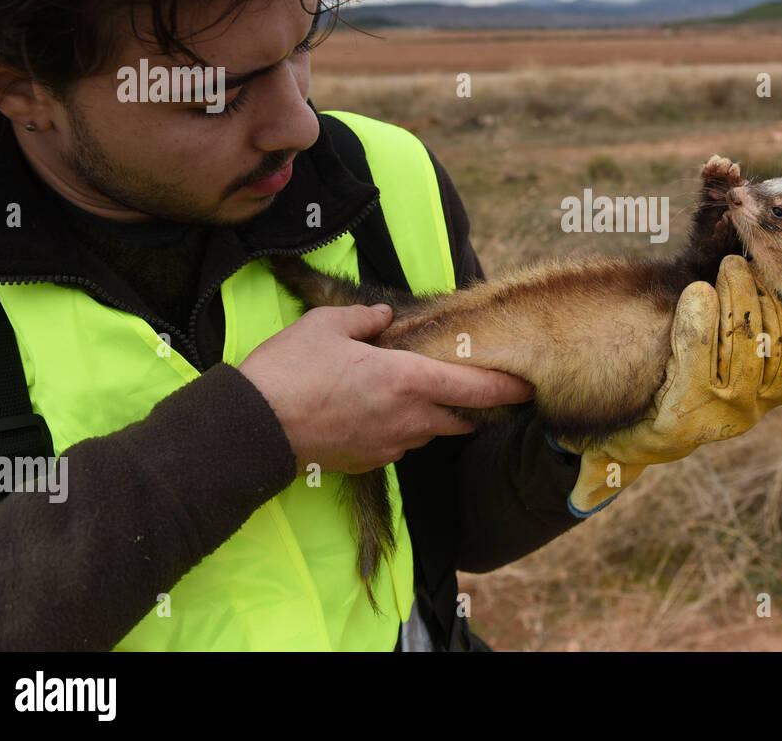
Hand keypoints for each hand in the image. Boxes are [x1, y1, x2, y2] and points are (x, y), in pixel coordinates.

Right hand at [238, 303, 534, 473]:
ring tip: (418, 394)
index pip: (476, 388)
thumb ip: (365, 320)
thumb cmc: (291, 370)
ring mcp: (390, 444)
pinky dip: (402, 430)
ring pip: (431, 432)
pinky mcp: (369, 462)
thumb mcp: (327, 326)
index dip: (507, 388)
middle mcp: (409, 418)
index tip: (528, 385)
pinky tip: (379, 412)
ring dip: (435, 416)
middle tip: (480, 389)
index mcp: (408, 379)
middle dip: (475, 406)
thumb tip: (383, 318)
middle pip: (462, 418)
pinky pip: (400, 444)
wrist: (254, 428)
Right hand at [557, 255, 781, 513]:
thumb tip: (558, 441)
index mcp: (686, 417)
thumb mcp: (605, 417)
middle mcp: (734, 414)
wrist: (667, 432)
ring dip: (768, 300)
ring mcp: (765, 401)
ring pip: (778, 345)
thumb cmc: (631, 410)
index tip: (695, 291)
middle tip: (730, 263)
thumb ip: (592, 430)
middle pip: (745, 348)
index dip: (700, 326)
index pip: (700, 366)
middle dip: (740, 299)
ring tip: (752, 266)